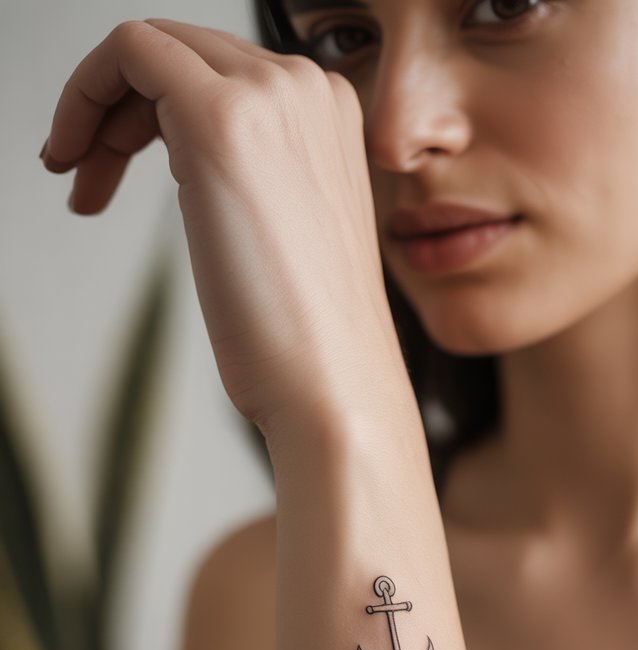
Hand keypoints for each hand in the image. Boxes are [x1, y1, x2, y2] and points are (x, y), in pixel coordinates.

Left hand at [41, 19, 404, 436]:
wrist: (334, 385)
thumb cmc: (311, 338)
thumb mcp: (290, 231)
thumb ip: (258, 177)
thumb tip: (198, 165)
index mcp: (330, 113)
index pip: (220, 72)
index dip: (153, 114)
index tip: (117, 168)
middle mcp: (307, 89)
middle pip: (181, 53)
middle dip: (118, 112)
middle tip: (88, 180)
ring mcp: (268, 96)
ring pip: (149, 48)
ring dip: (96, 109)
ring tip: (81, 183)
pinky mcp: (219, 118)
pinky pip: (127, 52)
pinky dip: (84, 94)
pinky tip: (76, 163)